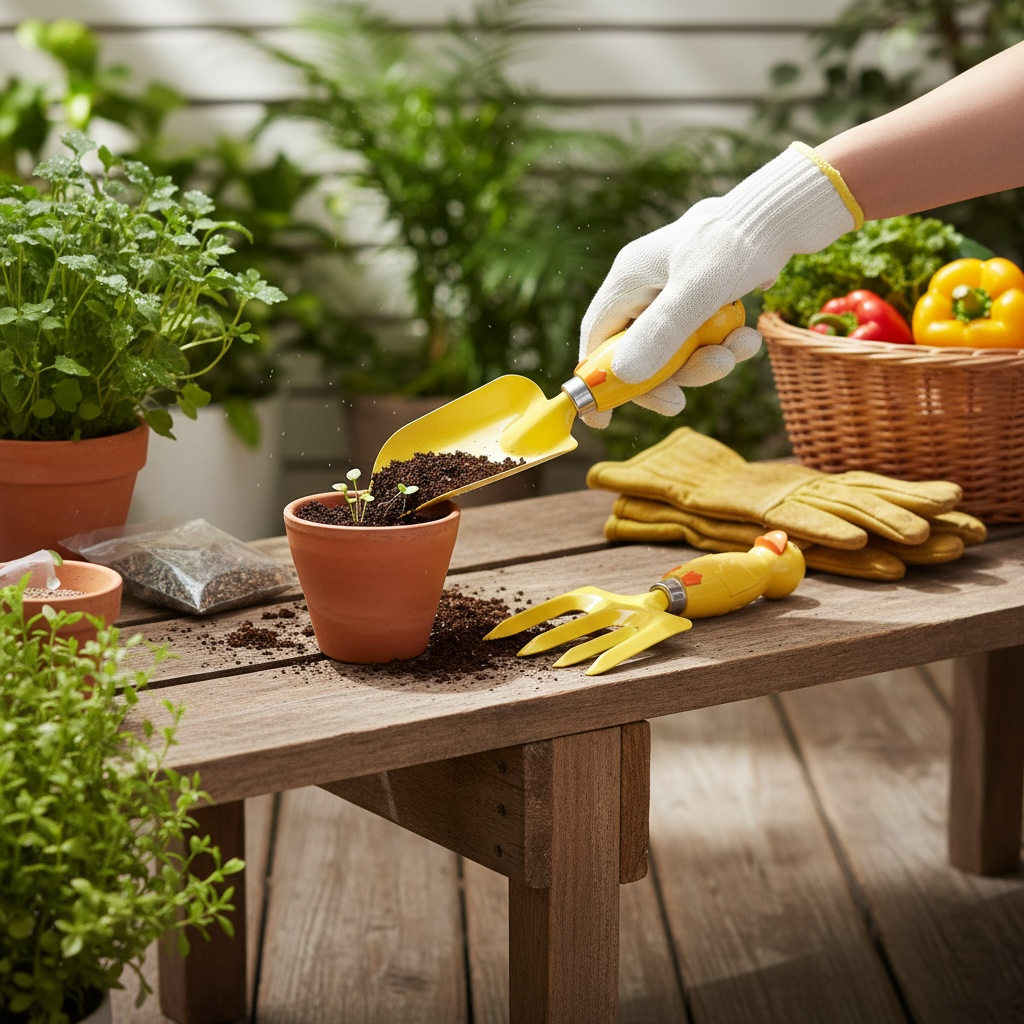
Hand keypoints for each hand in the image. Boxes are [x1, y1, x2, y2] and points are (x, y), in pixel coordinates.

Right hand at [579, 144, 862, 426]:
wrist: (789, 212)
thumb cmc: (739, 243)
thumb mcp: (698, 291)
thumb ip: (661, 333)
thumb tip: (624, 376)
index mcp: (629, 278)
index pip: (596, 339)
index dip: (596, 381)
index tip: (603, 420)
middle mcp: (646, 286)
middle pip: (639, 352)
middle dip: (667, 377)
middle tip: (683, 400)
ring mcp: (674, 291)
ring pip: (676, 350)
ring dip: (705, 361)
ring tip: (741, 350)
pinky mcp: (703, 296)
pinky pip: (702, 338)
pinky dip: (723, 345)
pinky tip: (750, 337)